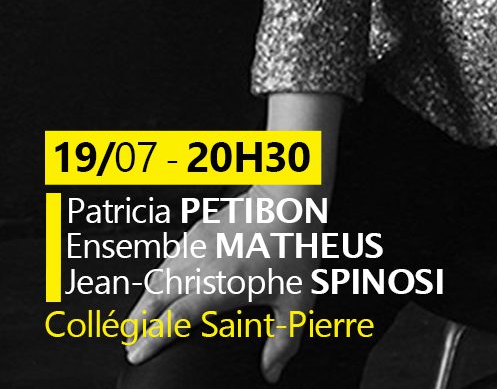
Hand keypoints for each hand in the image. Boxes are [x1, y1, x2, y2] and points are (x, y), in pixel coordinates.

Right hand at [124, 183, 324, 383]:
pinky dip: (158, 276)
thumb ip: (283, 340)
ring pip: (159, 276)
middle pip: (156, 298)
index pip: (174, 319)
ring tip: (139, 318)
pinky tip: (161, 283)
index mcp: (221, 285)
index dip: (151, 340)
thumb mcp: (297, 299)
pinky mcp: (201, 228)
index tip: (137, 354)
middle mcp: (202, 264)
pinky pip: (169, 257)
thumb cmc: (295, 241)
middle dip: (137, 322)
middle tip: (129, 342)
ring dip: (145, 299)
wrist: (290, 196)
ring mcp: (199, 244)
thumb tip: (272, 371)